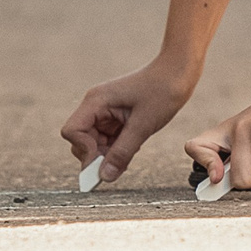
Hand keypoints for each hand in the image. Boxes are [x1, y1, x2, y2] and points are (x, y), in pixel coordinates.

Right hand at [60, 58, 195, 184]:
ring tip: (132, 149)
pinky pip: (107, 138)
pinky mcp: (115, 116)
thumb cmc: (162, 91)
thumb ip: (122, 153)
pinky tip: (134, 143)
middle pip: (80, 139)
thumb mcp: (143, 126)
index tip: (103, 161)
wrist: (178, 72)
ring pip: (94, 141)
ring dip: (108, 152)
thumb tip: (104, 177)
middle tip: (120, 161)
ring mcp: (105, 110)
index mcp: (96, 101)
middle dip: (97, 154)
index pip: (72, 131)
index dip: (84, 150)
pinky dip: (117, 146)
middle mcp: (96, 105)